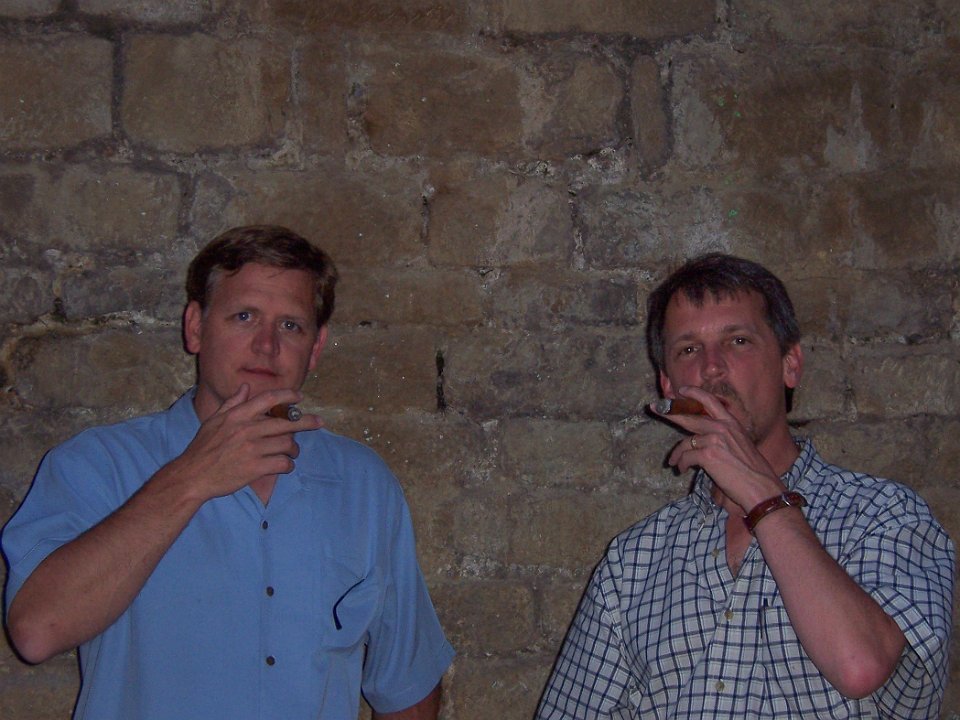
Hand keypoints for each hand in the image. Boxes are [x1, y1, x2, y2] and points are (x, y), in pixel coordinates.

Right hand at [165, 384, 323, 501]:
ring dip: (294, 449)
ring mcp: (252, 449)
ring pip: (287, 444)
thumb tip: (245, 386)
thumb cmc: (203, 447)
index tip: (300, 397)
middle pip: (286, 422)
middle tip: (319, 422)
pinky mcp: (255, 468)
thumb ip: (232, 403)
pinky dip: (288, 465)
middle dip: (307, 421)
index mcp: (238, 415)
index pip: (268, 399)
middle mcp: (247, 429)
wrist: (192, 475)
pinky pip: (282, 464)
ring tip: (292, 452)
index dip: (288, 396)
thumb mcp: (214, 420)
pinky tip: (285, 466)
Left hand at [653, 386, 782, 512]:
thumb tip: (702, 440)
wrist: (761, 487)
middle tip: (655, 408)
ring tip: (674, 462)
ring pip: (685, 442)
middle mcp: (722, 427)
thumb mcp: (741, 445)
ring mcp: (714, 439)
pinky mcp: (707, 454)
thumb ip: (724, 438)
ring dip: (676, 453)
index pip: (710, 401)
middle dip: (669, 412)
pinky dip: (681, 464)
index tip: (680, 391)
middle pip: (689, 416)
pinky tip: (682, 470)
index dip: (694, 393)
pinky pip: (685, 456)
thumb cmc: (753, 472)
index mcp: (731, 423)